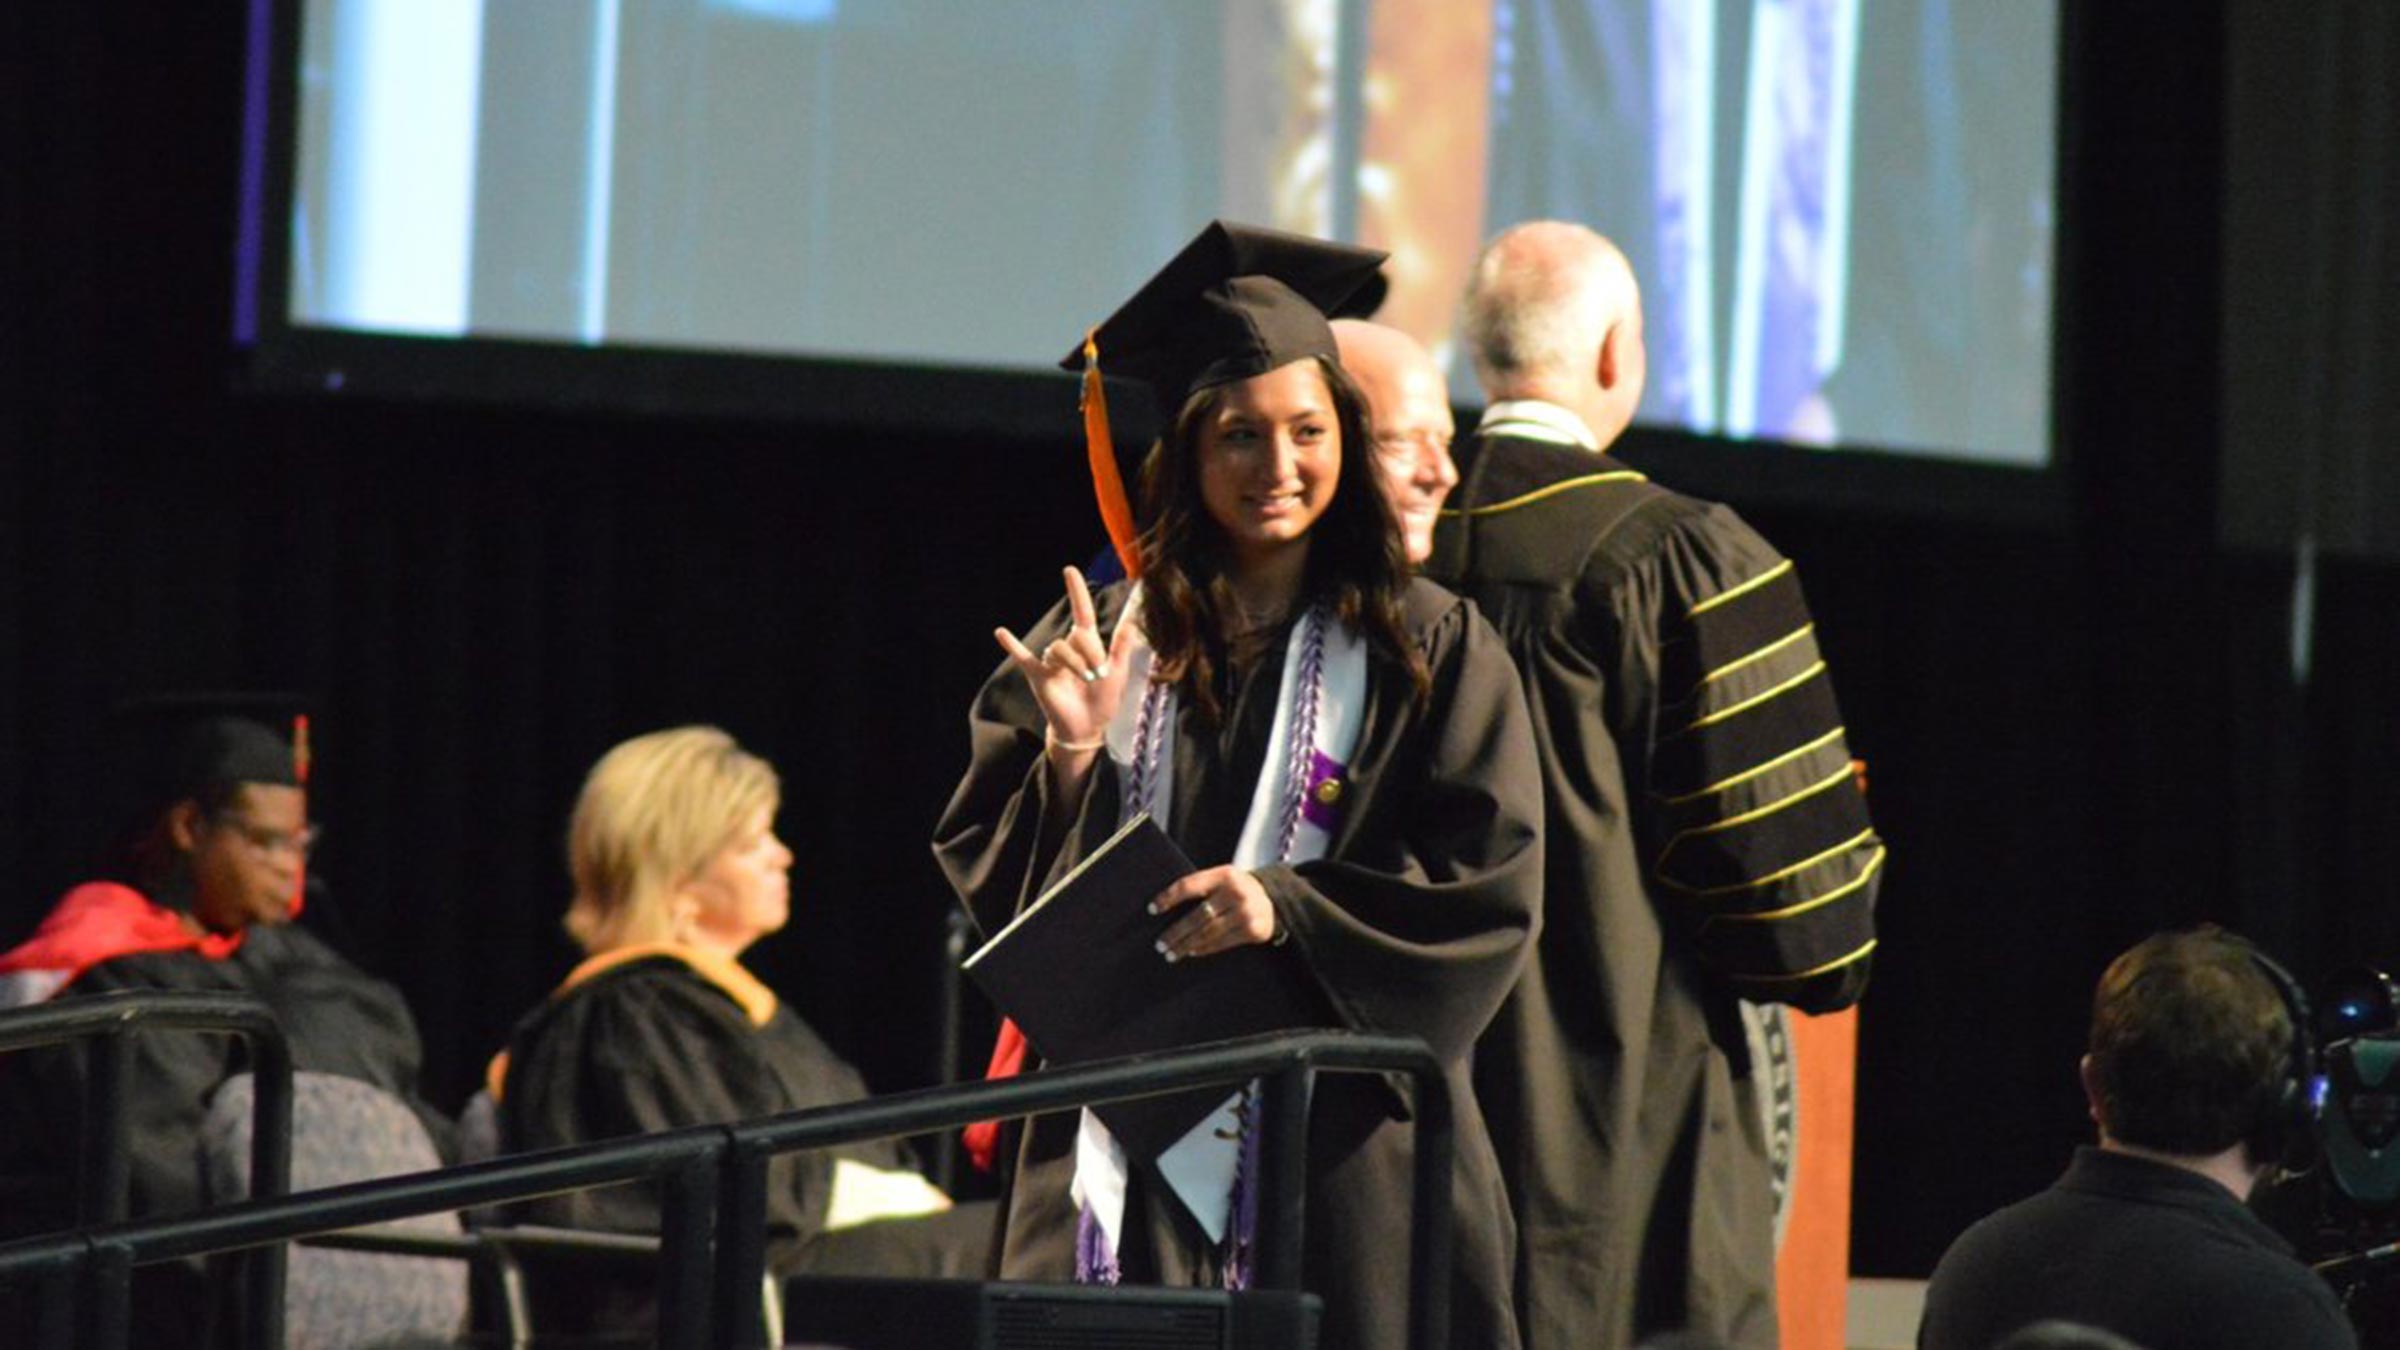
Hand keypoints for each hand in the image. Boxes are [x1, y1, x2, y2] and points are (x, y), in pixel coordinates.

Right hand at [994, 566, 1138, 755]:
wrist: (1087, 728)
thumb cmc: (1102, 701)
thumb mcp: (1118, 673)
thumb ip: (1122, 647)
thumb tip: (1133, 620)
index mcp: (1087, 645)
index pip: (1082, 613)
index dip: (1077, 592)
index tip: (1069, 570)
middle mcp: (1067, 649)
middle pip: (1076, 636)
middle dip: (1091, 652)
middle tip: (1099, 673)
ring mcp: (1051, 662)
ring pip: (1059, 648)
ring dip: (1074, 662)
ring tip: (1086, 679)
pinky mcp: (1039, 677)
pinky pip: (1024, 658)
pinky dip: (1013, 646)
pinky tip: (1001, 633)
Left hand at [1149, 865, 1276, 961]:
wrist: (1274, 899)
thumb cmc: (1236, 889)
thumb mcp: (1223, 879)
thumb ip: (1201, 887)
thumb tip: (1165, 906)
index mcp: (1224, 874)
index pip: (1189, 885)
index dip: (1168, 898)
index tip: (1152, 910)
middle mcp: (1236, 892)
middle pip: (1198, 915)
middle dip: (1176, 932)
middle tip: (1160, 944)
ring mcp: (1246, 913)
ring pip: (1208, 932)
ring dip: (1186, 944)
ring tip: (1171, 953)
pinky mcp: (1254, 931)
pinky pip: (1222, 943)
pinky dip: (1204, 949)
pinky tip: (1191, 952)